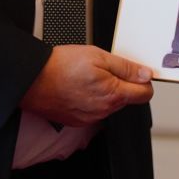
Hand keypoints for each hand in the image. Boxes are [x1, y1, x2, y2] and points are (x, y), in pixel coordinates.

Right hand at [19, 45, 153, 125]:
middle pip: (126, 98)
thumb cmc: (60, 66)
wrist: (32, 80)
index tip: (136, 72)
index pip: (145, 94)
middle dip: (121, 83)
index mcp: (113, 94)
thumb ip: (126, 67)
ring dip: (105, 91)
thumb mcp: (98, 56)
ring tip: (86, 77)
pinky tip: (78, 87)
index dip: (143, 80)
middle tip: (103, 68)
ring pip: (109, 104)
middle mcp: (104, 110)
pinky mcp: (78, 121)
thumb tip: (145, 74)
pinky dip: (90, 99)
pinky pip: (94, 110)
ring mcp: (91, 118)